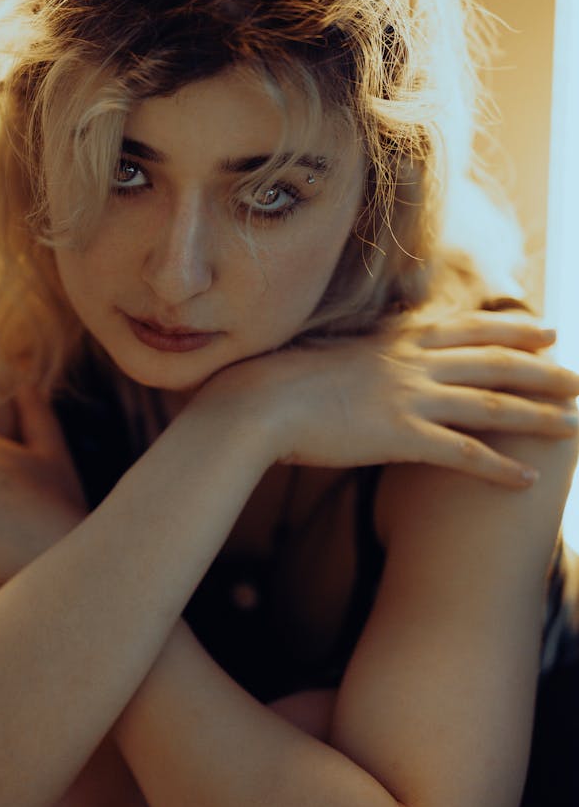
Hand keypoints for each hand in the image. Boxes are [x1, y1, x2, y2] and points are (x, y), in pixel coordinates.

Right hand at [197, 312, 578, 486]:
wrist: (259, 402)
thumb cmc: (284, 379)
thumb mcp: (332, 348)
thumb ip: (365, 344)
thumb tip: (374, 339)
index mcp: (396, 339)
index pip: (469, 328)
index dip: (512, 327)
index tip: (545, 327)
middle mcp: (412, 362)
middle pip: (492, 362)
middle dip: (541, 369)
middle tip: (578, 375)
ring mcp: (409, 397)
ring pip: (489, 404)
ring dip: (536, 415)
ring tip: (575, 424)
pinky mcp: (400, 435)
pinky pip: (462, 453)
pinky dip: (498, 467)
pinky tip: (527, 479)